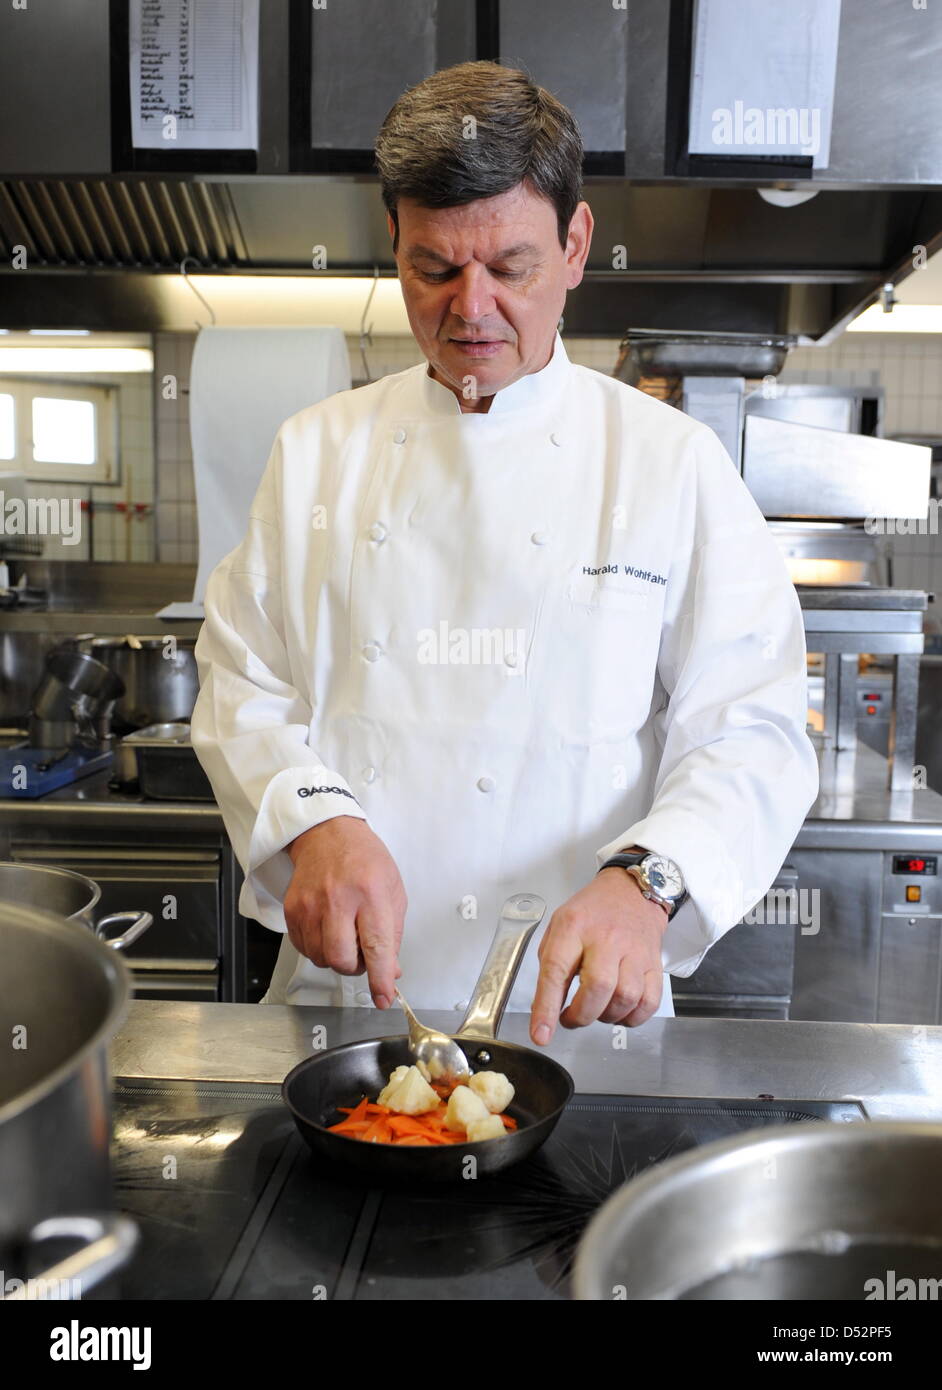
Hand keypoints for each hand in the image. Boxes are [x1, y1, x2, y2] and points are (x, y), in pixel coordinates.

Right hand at [284, 815, 405, 1007]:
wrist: (327, 834)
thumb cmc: (363, 859)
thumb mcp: (393, 890)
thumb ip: (393, 934)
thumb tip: (391, 970)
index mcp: (370, 892)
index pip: (376, 945)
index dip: (380, 977)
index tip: (383, 996)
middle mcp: (337, 899)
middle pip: (342, 959)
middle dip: (355, 967)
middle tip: (362, 952)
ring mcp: (311, 905)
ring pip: (321, 958)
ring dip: (336, 957)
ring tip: (345, 932)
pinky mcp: (292, 910)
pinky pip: (304, 948)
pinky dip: (319, 948)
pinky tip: (328, 928)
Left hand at [529, 868, 669, 1043]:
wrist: (630, 892)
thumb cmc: (591, 913)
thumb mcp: (559, 928)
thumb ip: (551, 967)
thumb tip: (546, 1009)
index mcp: (573, 927)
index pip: (556, 970)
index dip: (547, 1006)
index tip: (541, 1033)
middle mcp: (606, 938)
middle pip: (598, 987)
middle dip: (581, 1015)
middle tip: (571, 1018)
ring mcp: (634, 951)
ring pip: (625, 998)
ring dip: (606, 1016)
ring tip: (596, 1010)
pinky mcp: (654, 964)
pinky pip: (649, 1002)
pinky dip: (632, 1017)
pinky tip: (619, 1011)